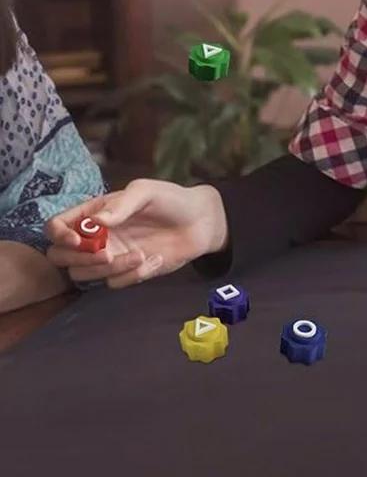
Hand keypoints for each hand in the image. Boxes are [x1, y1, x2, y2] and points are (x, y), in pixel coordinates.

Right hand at [45, 180, 228, 288]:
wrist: (200, 221)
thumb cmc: (171, 200)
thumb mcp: (146, 192)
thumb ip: (121, 205)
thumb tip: (95, 222)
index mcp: (94, 213)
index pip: (56, 226)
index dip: (59, 234)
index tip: (78, 239)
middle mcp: (96, 236)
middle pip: (60, 257)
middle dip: (79, 259)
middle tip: (107, 254)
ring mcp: (110, 255)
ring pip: (83, 275)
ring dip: (108, 269)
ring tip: (140, 255)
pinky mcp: (127, 271)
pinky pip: (114, 284)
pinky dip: (133, 275)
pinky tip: (156, 260)